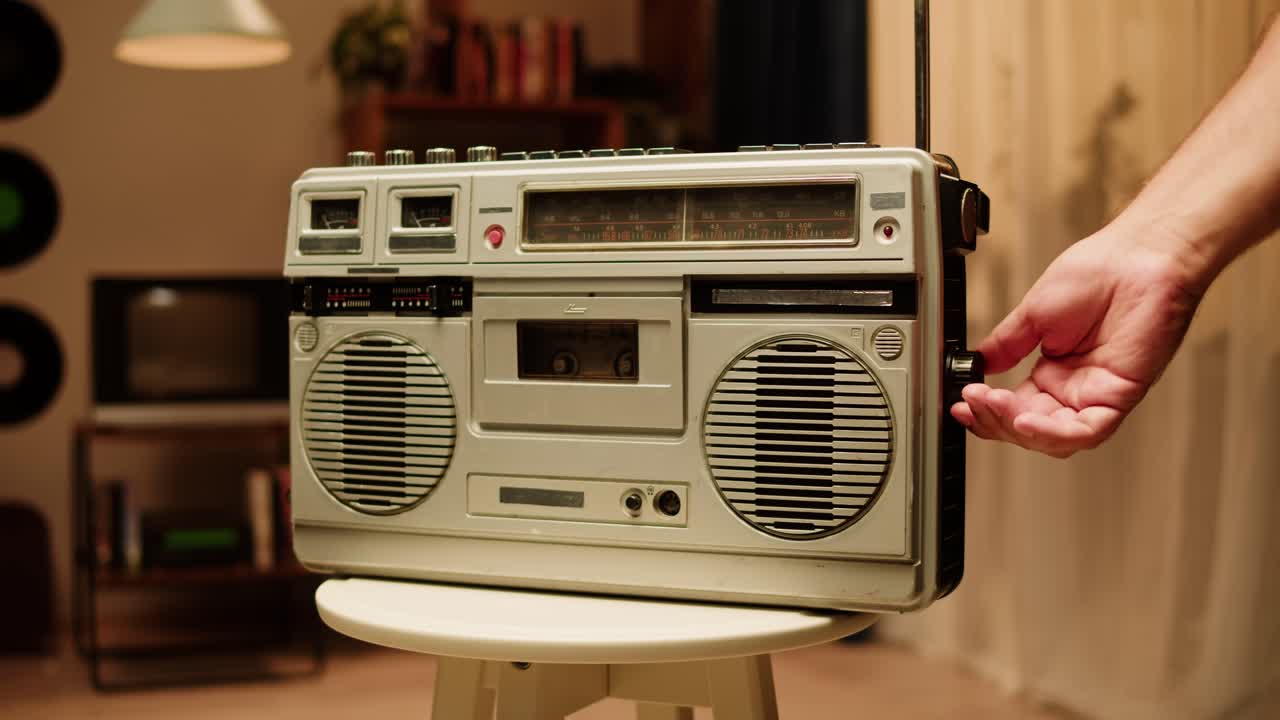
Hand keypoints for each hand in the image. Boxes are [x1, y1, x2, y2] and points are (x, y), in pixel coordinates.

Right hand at [950, 221, 1203, 456]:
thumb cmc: (1100, 273)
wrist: (1137, 256)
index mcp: (1054, 372)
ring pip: (1056, 439)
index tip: (959, 403)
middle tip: (970, 401)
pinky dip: (1053, 433)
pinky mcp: (1121, 395)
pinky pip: (1087, 431)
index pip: (1015, 409)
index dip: (986, 413)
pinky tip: (1024, 420)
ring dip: (1018, 429)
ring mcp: (1098, 394)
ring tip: (992, 405)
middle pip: (1030, 431)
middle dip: (995, 420)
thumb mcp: (1034, 313)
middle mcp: (1076, 389)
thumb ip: (1006, 345)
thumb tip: (977, 365)